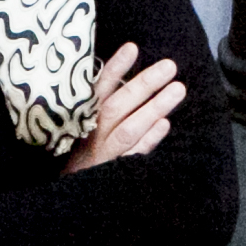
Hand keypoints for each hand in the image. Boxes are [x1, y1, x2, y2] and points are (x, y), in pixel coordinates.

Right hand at [63, 43, 183, 173]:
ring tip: (178, 89)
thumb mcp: (83, 126)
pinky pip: (133, 156)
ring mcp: (103, 156)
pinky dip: (148, 140)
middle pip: (117, 107)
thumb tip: (129, 66)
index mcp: (81, 119)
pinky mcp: (113, 175)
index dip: (114, 69)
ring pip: (128, 129)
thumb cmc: (82, 153)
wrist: (66, 197)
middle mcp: (91, 136)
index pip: (97, 90)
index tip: (132, 48)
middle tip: (170, 66)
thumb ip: (102, 101)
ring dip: (153, 108)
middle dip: (143, 85)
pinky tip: (164, 124)